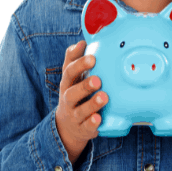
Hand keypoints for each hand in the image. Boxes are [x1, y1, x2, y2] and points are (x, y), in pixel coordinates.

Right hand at [55, 40, 106, 162]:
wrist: (67, 125)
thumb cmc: (74, 94)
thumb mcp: (72, 77)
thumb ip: (75, 59)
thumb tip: (82, 42)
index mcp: (67, 83)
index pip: (69, 71)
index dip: (79, 63)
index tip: (92, 57)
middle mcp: (68, 98)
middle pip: (72, 91)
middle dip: (85, 85)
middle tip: (99, 79)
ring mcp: (74, 114)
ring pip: (80, 110)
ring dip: (92, 103)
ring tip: (104, 97)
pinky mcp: (82, 129)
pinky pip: (86, 127)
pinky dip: (92, 123)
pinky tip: (99, 118)